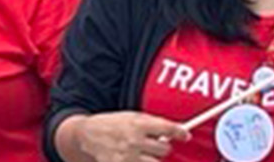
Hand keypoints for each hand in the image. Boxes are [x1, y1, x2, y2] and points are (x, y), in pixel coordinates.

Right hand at [61, 112, 187, 161]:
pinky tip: (136, 159)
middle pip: (164, 150)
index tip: (185, 135)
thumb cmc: (113, 124)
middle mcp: (134, 140)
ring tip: (145, 155)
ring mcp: (127, 156)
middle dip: (163, 148)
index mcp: (138, 124)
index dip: (180, 132)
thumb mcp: (132, 116)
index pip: (168, 128)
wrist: (88, 134)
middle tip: (156, 146)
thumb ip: (151, 124)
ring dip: (153, 160)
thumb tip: (173, 132)